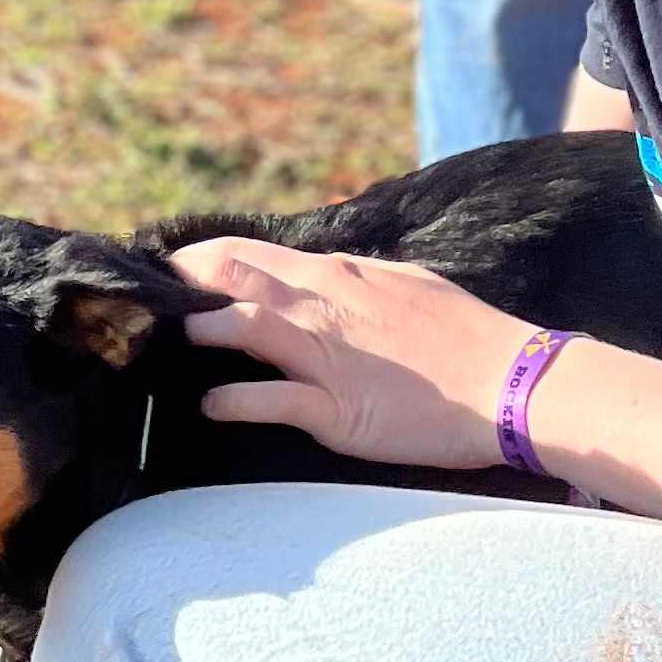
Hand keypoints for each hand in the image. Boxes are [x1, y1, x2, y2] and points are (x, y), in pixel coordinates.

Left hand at [172, 236, 528, 470]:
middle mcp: (326, 305)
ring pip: (243, 326)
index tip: (173, 271)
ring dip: (201, 331)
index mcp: (342, 274)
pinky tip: (209, 405)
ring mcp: (328, 356)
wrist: (512, 383)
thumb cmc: (469, 337)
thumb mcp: (409, 287)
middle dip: (186, 284)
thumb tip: (327, 277)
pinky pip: (270, 400)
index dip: (203, 260)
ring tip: (172, 340)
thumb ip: (360, 282)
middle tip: (149, 297)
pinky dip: (231, 401)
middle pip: (236, 277)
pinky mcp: (336, 408)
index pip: (254, 253)